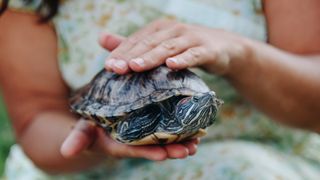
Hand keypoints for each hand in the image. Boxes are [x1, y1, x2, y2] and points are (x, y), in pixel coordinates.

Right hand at [61, 119, 198, 160]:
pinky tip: (196, 127)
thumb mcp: (83, 130)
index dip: (147, 152)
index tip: (162, 155)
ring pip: (164, 138)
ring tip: (197, 142)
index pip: (134, 150)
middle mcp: (135, 141)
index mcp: (120, 144)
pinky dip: (181, 127)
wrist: (99, 119)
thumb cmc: (91, 125)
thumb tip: (66, 152)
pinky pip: (167, 125)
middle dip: (171, 149)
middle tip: (189, 150)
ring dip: (181, 141)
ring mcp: (144, 132)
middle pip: (154, 146)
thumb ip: (78, 139)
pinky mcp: (151, 121)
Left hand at [100, 19, 250, 74]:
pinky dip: (183, 59)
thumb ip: (132, 44)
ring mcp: (190, 38)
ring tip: (136, 66)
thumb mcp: (159, 45)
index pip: (136, 40)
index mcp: (158, 29)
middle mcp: (172, 30)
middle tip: (116, 69)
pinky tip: (172, 65)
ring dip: (152, 57)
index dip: (121, 53)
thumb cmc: (185, 48)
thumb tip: (101, 38)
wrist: (223, 48)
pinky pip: (193, 55)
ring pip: (168, 48)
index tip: (108, 67)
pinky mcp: (206, 49)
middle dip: (131, 56)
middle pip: (149, 43)